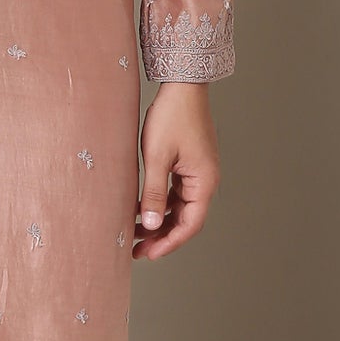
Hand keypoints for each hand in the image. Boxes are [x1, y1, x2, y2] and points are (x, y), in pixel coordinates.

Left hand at [132, 81, 219, 260]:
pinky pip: (175, 192)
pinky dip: (159, 203)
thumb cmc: (172, 117)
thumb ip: (153, 193)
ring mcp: (197, 172)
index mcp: (204, 182)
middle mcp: (205, 180)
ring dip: (158, 220)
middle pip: (185, 219)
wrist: (182, 86)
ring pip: (178, 207)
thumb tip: (149, 225)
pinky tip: (138, 209)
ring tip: (134, 233)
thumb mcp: (157, 158)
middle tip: (137, 250)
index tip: (149, 254)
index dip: (169, 242)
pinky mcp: (188, 164)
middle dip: (161, 235)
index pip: (190, 225)